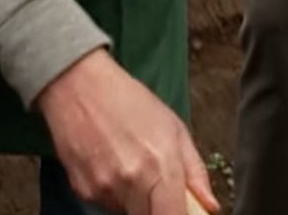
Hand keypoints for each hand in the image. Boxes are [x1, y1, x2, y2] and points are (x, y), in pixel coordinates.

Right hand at [37, 49, 217, 214]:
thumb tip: (209, 205)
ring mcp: (105, 188)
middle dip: (157, 208)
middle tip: (156, 185)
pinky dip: (113, 193)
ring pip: (128, 213)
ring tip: (129, 165)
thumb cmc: (128, 100)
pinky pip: (106, 204)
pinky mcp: (83, 190)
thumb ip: (195, 171)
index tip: (181, 209)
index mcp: (161, 165)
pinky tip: (109, 163)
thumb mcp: (174, 127)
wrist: (77, 85)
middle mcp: (132, 182)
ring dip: (134, 201)